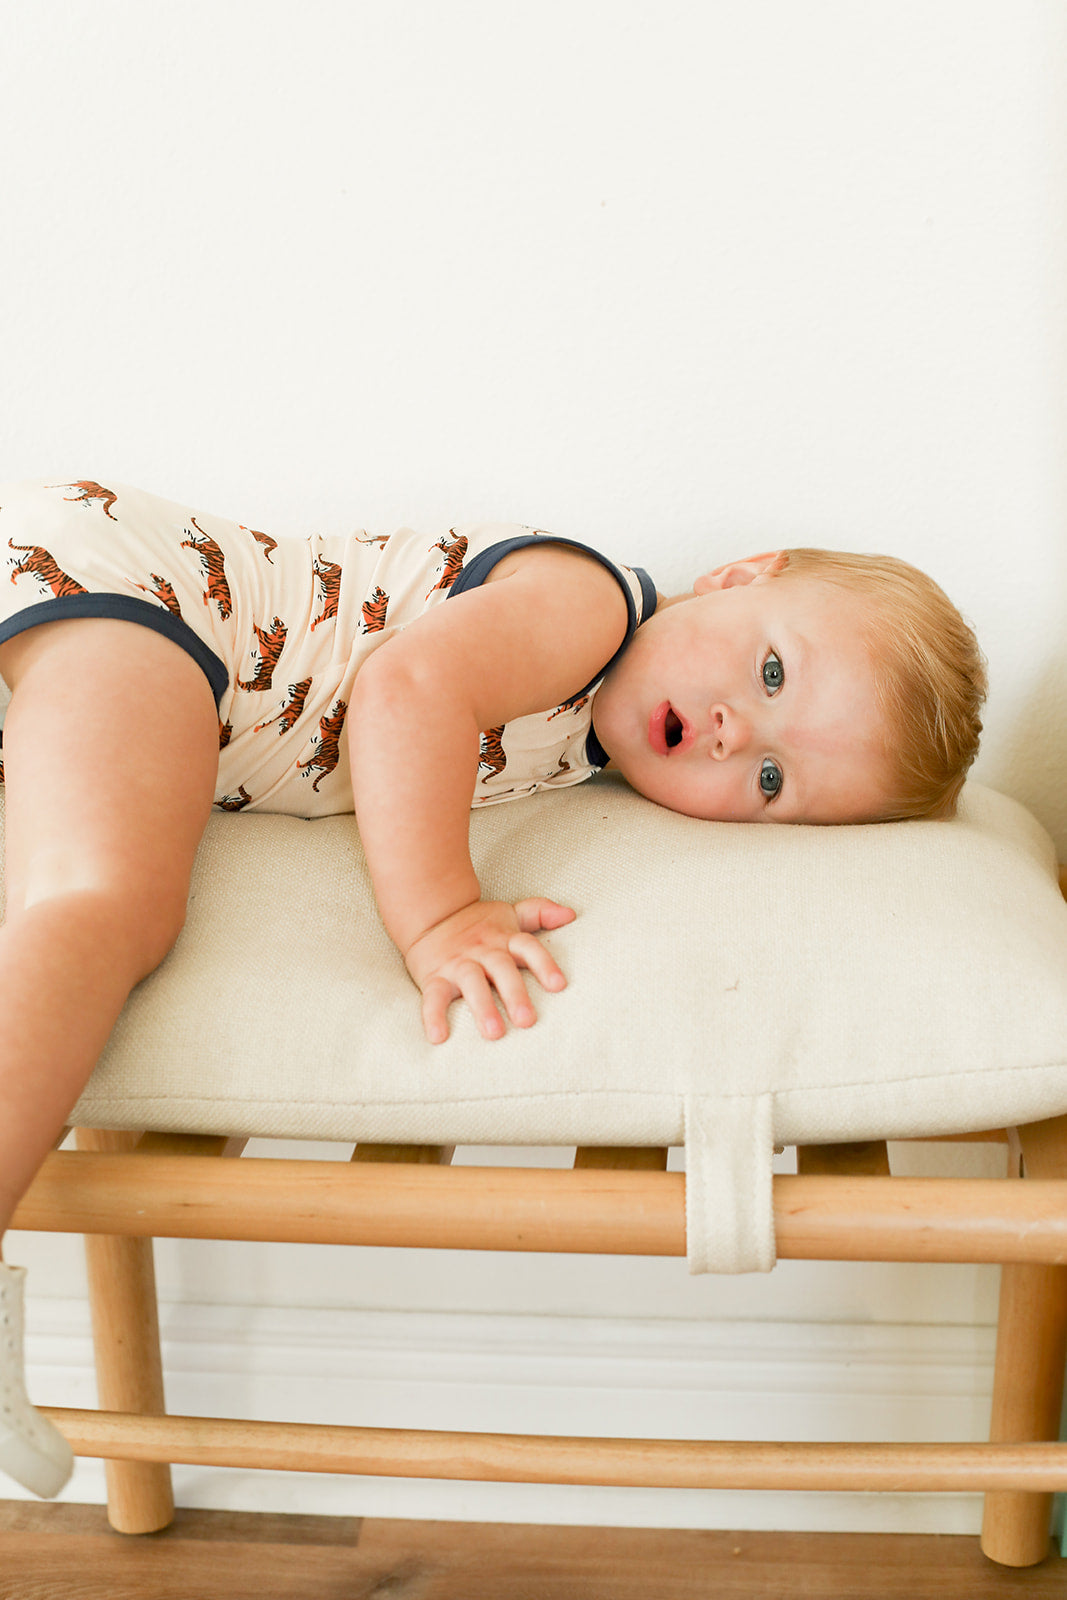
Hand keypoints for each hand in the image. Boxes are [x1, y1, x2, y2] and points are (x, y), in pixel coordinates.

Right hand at [403, 898, 575, 1043]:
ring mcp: (458, 964)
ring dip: (482, 1007)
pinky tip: (438, 1038)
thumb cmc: (478, 924)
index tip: (559, 985)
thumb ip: (539, 913)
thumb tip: (570, 915)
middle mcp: (483, 951)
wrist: (431, 913)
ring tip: (494, 1033)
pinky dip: (433, 1016)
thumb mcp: (509, 914)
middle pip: (501, 969)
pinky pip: (433, 997)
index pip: (528, 947)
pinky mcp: (434, 977)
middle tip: (527, 1021)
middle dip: (515, 994)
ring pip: (471, 984)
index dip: (543, 964)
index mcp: (504, 938)